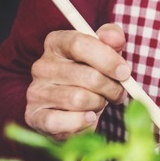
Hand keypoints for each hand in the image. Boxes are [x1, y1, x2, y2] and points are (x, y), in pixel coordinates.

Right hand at [24, 22, 129, 139]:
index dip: (107, 59)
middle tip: (117, 92)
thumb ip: (112, 38)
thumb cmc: (91, 74)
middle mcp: (42, 66)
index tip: (124, 72)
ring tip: (99, 103)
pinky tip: (88, 117)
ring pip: (79, 99)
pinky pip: (63, 121)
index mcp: (56, 43)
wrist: (73, 108)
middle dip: (110, 87)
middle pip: (87, 75)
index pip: (80, 44)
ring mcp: (36, 92)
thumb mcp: (104, 51)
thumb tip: (115, 38)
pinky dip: (82, 122)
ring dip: (98, 104)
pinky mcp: (35, 117)